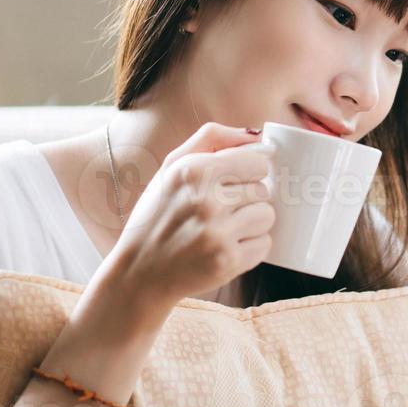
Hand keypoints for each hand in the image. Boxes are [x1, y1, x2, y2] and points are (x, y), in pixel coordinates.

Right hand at [106, 122, 275, 314]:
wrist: (139, 272)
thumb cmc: (158, 214)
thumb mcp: (172, 167)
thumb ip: (212, 138)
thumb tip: (256, 135)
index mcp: (194, 170)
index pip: (258, 163)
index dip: (247, 173)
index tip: (231, 183)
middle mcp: (207, 200)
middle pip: (264, 190)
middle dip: (247, 199)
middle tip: (220, 211)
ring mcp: (218, 233)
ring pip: (268, 216)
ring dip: (252, 223)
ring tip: (224, 229)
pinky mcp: (228, 262)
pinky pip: (264, 245)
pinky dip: (250, 247)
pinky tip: (225, 247)